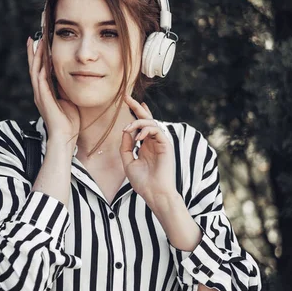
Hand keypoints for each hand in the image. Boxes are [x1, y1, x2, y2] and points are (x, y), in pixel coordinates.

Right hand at [27, 36, 79, 146]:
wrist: (65, 137)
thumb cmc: (69, 121)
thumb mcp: (69, 98)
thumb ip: (66, 87)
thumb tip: (72, 74)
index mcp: (45, 92)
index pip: (40, 69)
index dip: (40, 56)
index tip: (41, 42)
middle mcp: (40, 92)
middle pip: (34, 67)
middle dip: (34, 52)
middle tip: (34, 37)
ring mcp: (40, 96)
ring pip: (35, 71)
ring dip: (36, 57)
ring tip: (37, 43)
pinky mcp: (43, 100)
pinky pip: (40, 82)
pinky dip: (41, 70)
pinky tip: (42, 60)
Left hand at [119, 94, 176, 212]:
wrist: (154, 193)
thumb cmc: (142, 181)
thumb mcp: (128, 161)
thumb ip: (126, 146)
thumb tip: (125, 131)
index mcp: (146, 144)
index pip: (142, 124)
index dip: (137, 112)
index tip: (128, 101)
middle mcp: (154, 141)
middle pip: (147, 118)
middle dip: (136, 107)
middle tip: (126, 97)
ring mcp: (161, 142)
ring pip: (151, 122)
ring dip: (137, 122)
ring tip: (127, 129)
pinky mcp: (166, 145)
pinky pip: (156, 130)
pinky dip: (145, 130)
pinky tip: (137, 137)